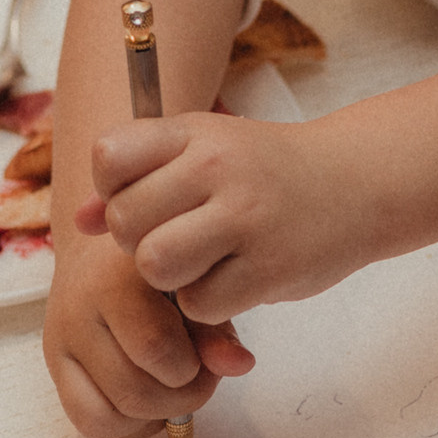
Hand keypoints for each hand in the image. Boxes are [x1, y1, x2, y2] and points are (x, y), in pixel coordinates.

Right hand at [44, 226, 253, 437]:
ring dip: (150, 418)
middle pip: (133, 393)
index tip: (208, 353)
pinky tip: (149, 400)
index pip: (154, 348)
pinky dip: (125, 425)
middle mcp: (78, 311)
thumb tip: (239, 366)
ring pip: (105, 419)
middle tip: (200, 378)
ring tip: (172, 389)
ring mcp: (60, 342)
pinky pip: (87, 422)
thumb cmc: (159, 265)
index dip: (194, 368)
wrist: (103, 246)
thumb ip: (217, 326)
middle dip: (180, 400)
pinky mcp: (54, 365)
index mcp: (115, 279)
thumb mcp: (196, 283)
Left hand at [81, 111, 384, 322]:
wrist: (358, 185)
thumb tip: (80, 221)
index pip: (110, 158)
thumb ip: (139, 178)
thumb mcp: (205, 151)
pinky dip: (209, 303)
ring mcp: (246, 219)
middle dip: (139, 242)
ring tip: (199, 265)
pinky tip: (234, 281)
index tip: (144, 198)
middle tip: (175, 240)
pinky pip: (200, 303)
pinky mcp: (269, 268)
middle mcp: (218, 168)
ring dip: (169, 279)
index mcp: (196, 133)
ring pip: (157, 266)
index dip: (114, 189)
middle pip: (127, 222)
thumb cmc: (266, 171)